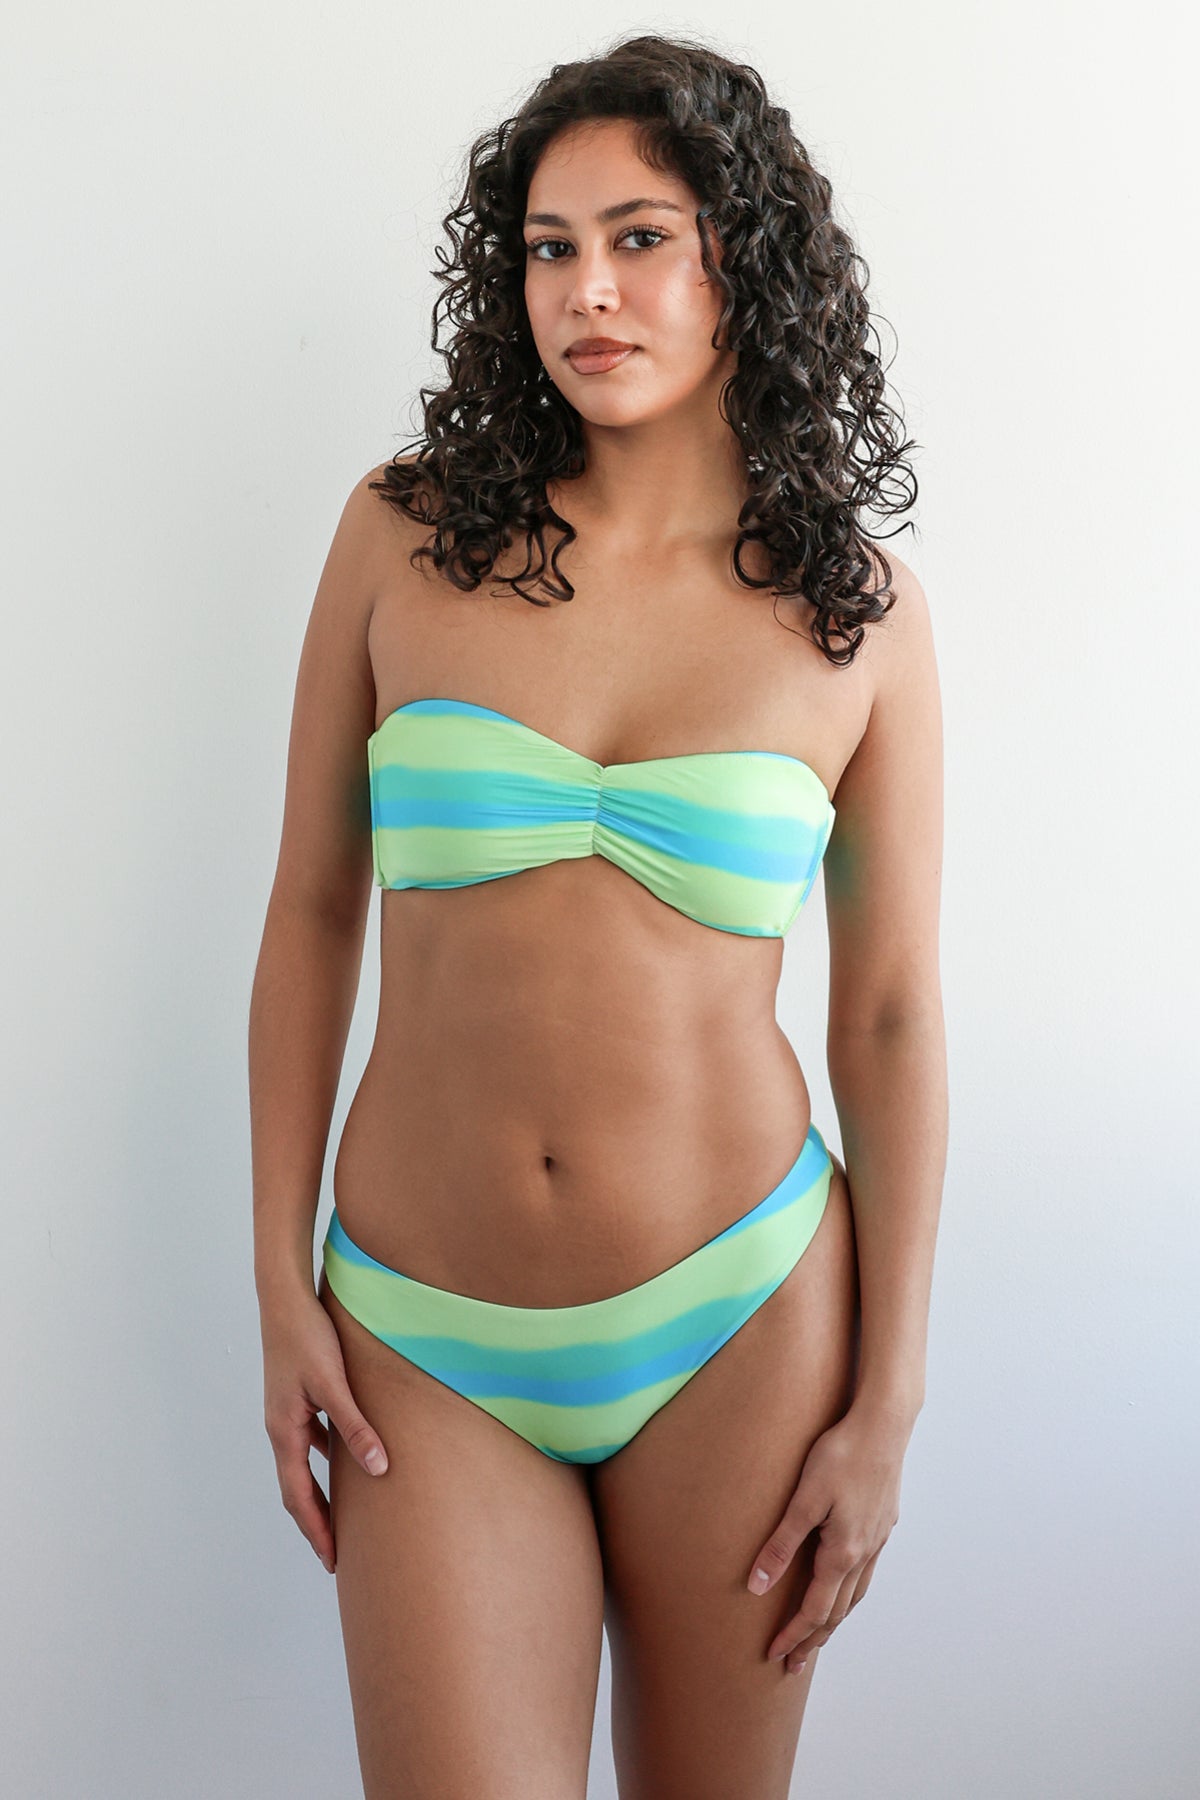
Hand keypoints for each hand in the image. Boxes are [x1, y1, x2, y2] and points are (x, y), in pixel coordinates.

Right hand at [259, 1286, 389, 1573]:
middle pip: (295, 1488)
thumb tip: (379, 1468)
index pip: (298, 1496)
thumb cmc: (307, 1336)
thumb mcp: (333, 1383)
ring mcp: (286, 1413)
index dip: (316, 1530)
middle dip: (315, 1523)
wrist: (284, 1297)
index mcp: (284, 1431)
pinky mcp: (296, 1397)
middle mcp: (280, 1427)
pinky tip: (345, 1459)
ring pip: (302, 1466)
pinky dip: (324, 1462)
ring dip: (318, 1494)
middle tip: (335, 1556)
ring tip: (340, 1518)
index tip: (332, 1561)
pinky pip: (309, 1441)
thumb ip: (355, 1426)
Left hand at [746, 1399, 912, 1672]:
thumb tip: (757, 1587)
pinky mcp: (883, 1522)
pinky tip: (844, 1583)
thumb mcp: (803, 1499)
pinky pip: (866, 1572)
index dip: (794, 1636)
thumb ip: (781, 1544)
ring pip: (856, 1594)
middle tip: (794, 1664)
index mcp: (844, 1553)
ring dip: (834, 1618)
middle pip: (837, 1611)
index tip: (775, 1656)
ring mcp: (878, 1539)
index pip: (815, 1610)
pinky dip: (850, 1591)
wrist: (884, 1425)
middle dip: (814, 1639)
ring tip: (818, 1634)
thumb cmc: (841, 1455)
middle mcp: (865, 1553)